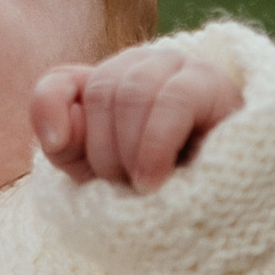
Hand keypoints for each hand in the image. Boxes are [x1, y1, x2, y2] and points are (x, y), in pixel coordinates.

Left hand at [33, 46, 244, 190]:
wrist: (224, 208)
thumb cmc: (159, 189)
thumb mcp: (100, 174)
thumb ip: (68, 146)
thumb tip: (57, 131)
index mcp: (108, 83)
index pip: (60, 81)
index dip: (49, 108)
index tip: (58, 144)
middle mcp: (142, 65)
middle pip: (100, 89)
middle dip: (103, 149)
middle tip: (123, 186)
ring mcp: (179, 67)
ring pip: (131, 90)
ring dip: (129, 150)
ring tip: (144, 186)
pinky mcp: (214, 83)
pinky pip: (173, 99)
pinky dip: (155, 143)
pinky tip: (156, 177)